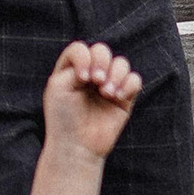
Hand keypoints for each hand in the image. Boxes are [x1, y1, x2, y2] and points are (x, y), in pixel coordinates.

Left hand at [41, 39, 142, 162]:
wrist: (77, 146)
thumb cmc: (63, 118)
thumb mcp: (58, 85)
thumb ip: (76, 65)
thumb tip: (98, 63)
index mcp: (72, 70)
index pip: (81, 49)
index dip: (84, 57)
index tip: (82, 79)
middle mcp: (90, 75)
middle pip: (102, 50)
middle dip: (101, 62)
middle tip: (96, 81)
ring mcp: (108, 85)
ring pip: (121, 63)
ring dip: (116, 74)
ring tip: (107, 93)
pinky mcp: (124, 98)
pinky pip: (135, 79)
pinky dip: (128, 84)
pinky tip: (118, 97)